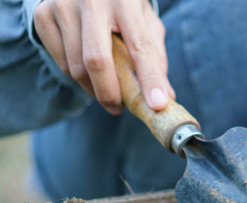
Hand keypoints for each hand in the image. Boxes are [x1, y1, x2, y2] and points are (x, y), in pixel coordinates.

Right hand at [33, 0, 173, 114]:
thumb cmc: (122, 7)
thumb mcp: (145, 22)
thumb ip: (155, 57)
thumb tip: (165, 97)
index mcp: (126, 2)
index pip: (141, 46)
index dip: (150, 79)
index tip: (157, 105)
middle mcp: (92, 2)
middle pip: (98, 60)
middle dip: (110, 94)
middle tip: (118, 109)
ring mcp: (64, 7)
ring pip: (77, 67)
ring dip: (94, 89)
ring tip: (107, 90)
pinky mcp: (43, 15)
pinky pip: (61, 62)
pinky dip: (77, 77)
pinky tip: (88, 73)